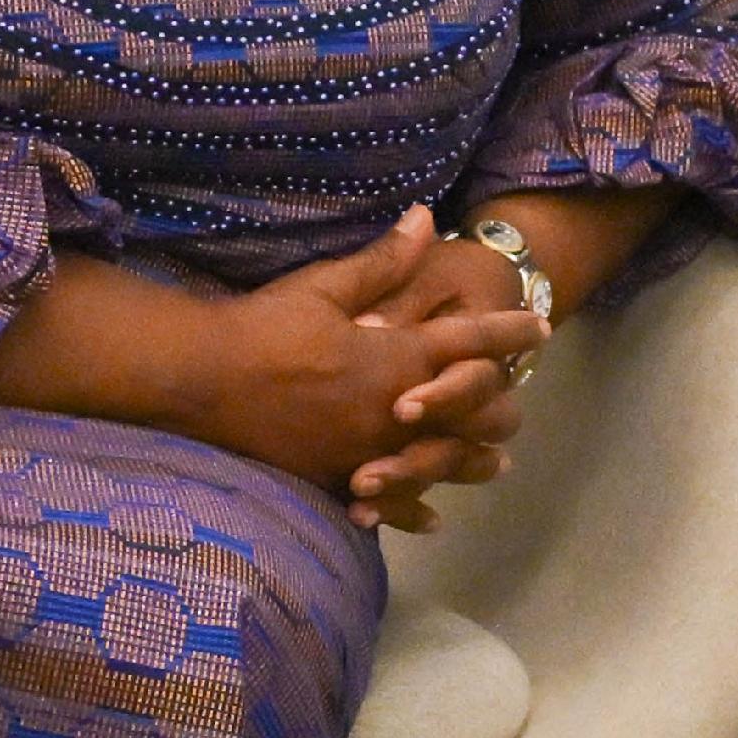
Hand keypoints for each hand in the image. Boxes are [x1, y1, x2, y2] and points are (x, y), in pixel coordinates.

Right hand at [174, 210, 545, 532]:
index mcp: (396, 358)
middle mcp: (393, 410)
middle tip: (520, 400)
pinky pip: (388, 503)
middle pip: (470, 414)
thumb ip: (384, 261)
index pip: (470, 343)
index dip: (508, 333)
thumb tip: (426, 218)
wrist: (199, 382)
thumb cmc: (262, 328)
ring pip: (440, 463)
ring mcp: (367, 450)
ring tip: (495, 465)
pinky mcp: (335, 477)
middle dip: (499, 405)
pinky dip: (414, 511)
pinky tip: (433, 519)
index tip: (538, 327)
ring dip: (471, 462)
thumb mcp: (324, 287)